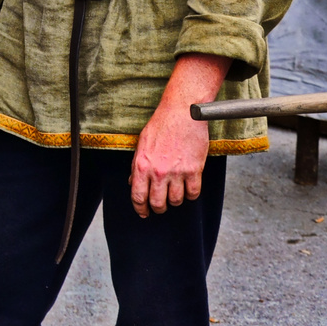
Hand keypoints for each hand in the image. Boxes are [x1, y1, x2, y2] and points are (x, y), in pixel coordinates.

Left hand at [128, 53, 229, 216]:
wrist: (183, 112)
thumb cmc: (161, 125)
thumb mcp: (142, 144)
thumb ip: (137, 165)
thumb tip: (132, 182)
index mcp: (141, 165)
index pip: (138, 196)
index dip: (140, 208)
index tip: (143, 213)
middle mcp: (158, 172)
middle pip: (158, 203)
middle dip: (158, 208)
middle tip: (160, 206)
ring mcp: (177, 172)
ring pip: (176, 201)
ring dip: (175, 201)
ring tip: (175, 193)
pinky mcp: (194, 170)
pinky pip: (193, 193)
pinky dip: (191, 195)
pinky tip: (189, 188)